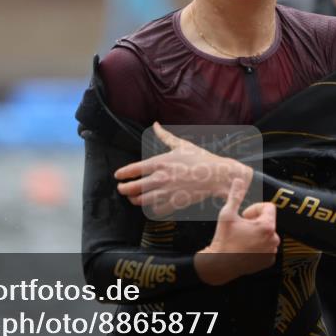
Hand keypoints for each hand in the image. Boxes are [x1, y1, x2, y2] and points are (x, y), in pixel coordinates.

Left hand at [115, 121, 251, 215]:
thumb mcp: (181, 144)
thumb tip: (155, 124)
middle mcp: (160, 178)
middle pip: (132, 188)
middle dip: (124, 189)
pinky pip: (156, 210)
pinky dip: (151, 209)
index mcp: (159, 162)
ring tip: (134, 198)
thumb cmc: (200, 158)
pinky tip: (151, 205)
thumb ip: (165, 135)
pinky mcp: (175, 203)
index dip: (122, 174)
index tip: (118, 176)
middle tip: (122, 189)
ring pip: (141, 201)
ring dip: (135, 200)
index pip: (132, 170)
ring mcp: (167, 192)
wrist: (217, 175)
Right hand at [195, 178, 279, 285]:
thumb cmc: (223, 239)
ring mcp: (272, 252)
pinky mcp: (269, 261)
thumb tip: (239, 180)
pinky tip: (245, 249)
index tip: (244, 217)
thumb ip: (236, 196)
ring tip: (242, 239)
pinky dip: (258, 246)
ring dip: (257, 234)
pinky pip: (267, 247)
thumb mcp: (227, 214)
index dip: (255, 209)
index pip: (269, 207)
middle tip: (241, 229)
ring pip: (267, 234)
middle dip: (255, 222)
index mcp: (267, 226)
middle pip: (267, 221)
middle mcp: (274, 239)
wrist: (220, 264)